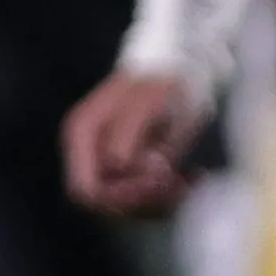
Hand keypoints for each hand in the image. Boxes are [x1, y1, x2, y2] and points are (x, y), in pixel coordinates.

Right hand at [60, 68, 212, 216]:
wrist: (180, 69)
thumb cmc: (162, 81)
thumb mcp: (147, 101)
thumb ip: (127, 132)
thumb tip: (119, 166)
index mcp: (82, 134)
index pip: (85, 190)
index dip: (119, 196)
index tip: (156, 180)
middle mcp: (88, 154)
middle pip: (106, 202)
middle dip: (144, 199)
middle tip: (178, 183)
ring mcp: (107, 165)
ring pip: (128, 205)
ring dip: (162, 200)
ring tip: (192, 178)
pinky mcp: (129, 172)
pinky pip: (144, 198)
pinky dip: (169, 195)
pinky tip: (193, 178)